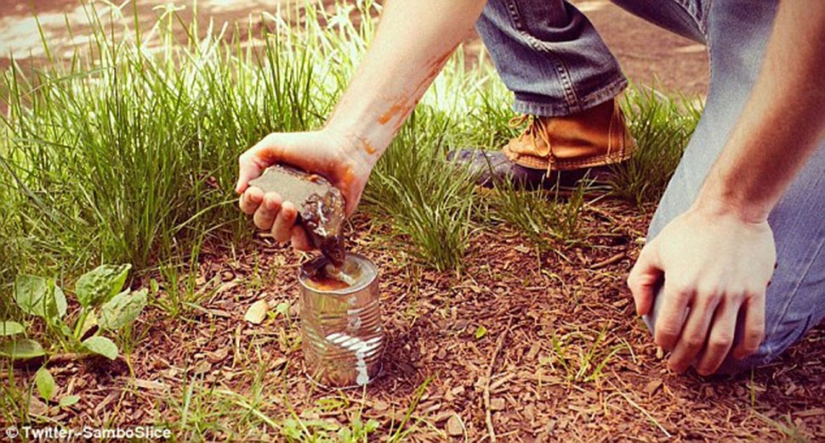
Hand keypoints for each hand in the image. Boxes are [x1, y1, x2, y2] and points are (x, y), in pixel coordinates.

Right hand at [236, 128, 371, 249]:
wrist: (345, 150)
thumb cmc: (311, 145)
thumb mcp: (274, 145)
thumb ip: (250, 161)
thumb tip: (239, 189)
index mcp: (269, 189)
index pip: (249, 206)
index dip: (249, 203)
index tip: (256, 191)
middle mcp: (283, 207)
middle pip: (262, 223)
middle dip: (265, 212)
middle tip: (275, 196)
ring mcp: (302, 219)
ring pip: (280, 235)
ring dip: (280, 224)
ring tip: (290, 207)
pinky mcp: (321, 227)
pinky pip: (305, 244)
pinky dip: (299, 241)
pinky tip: (300, 228)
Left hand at [627, 204, 775, 374]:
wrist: (732, 209)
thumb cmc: (688, 229)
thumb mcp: (654, 249)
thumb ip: (639, 280)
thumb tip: (639, 311)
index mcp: (680, 283)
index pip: (669, 327)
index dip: (663, 344)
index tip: (661, 348)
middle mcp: (707, 292)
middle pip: (694, 339)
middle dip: (683, 359)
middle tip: (677, 368)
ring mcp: (734, 293)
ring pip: (723, 340)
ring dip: (712, 361)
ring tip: (703, 369)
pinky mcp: (756, 291)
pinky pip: (754, 327)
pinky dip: (746, 347)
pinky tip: (736, 355)